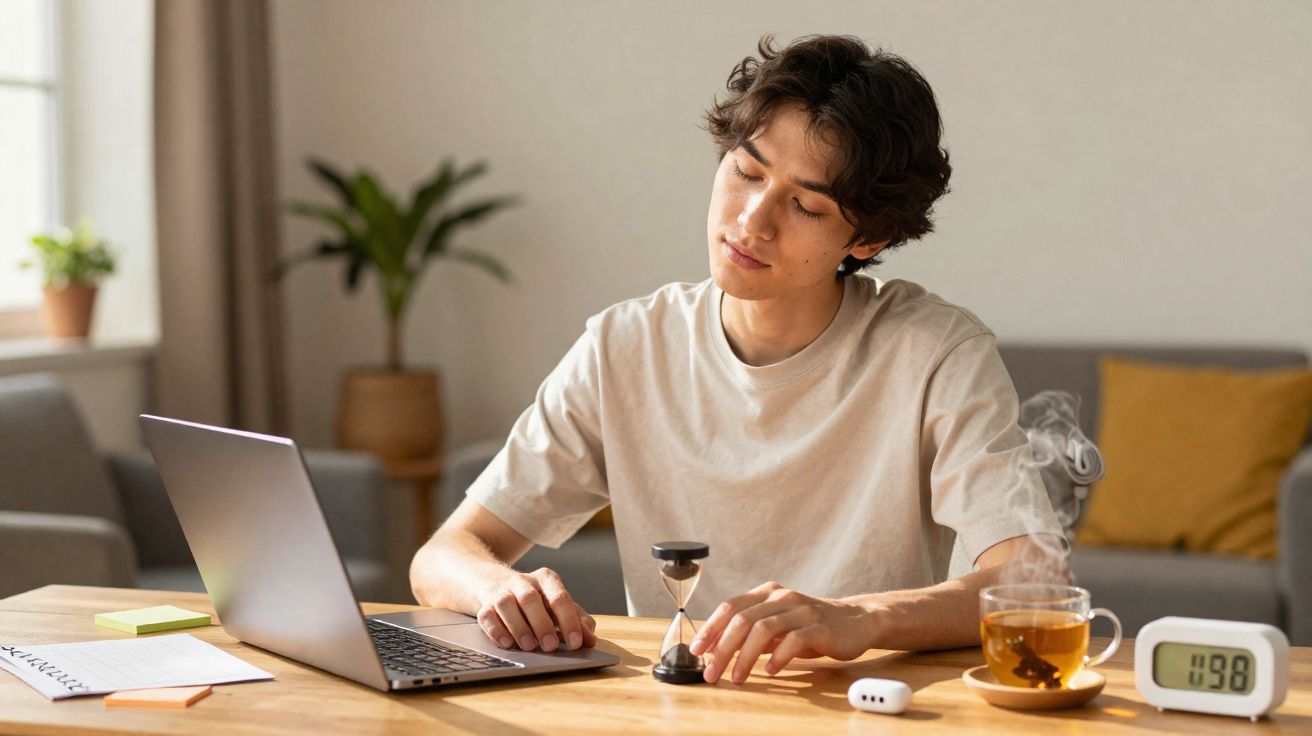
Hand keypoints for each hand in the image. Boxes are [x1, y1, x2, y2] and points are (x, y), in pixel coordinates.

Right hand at [475, 567, 597, 651]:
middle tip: (551, 646)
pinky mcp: (484, 604)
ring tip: (529, 646)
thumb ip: (576, 619)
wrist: (492, 583)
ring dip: (519, 627)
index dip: (569, 620)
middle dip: (542, 624)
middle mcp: (522, 581)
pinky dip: (496, 631)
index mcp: (546, 579)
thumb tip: (591, 639)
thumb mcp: (556, 604)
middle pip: (530, 599)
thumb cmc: (534, 600)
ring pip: (506, 604)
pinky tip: (507, 644)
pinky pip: (487, 616)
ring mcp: (501, 591)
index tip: (576, 642)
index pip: (560, 597)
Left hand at [688, 581, 873, 683]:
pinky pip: (793, 640)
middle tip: (711, 672)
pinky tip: (770, 671)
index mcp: (767, 593)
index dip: (710, 628)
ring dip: (745, 656)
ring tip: (737, 677)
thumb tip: (716, 650)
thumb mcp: (777, 625)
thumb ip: (750, 633)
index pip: (730, 606)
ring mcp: (801, 609)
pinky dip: (778, 657)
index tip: (696, 650)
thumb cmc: (810, 626)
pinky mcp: (820, 626)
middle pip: (742, 620)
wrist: (855, 621)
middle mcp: (782, 597)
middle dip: (722, 648)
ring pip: (764, 629)